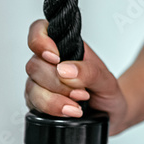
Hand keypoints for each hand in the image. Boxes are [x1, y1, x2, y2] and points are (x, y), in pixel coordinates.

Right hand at [25, 19, 130, 135]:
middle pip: (35, 65)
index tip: (55, 57)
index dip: (40, 41)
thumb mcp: (106, 79)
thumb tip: (65, 69)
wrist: (110, 113)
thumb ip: (89, 72)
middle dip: (58, 82)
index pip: (40, 30)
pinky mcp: (37, 102)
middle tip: (81, 92)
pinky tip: (69, 112)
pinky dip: (52, 109)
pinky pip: (34, 104)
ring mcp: (40, 83)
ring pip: (32, 87)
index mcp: (65, 47)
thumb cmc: (107, 90)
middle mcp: (49, 63)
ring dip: (55, 99)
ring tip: (77, 105)